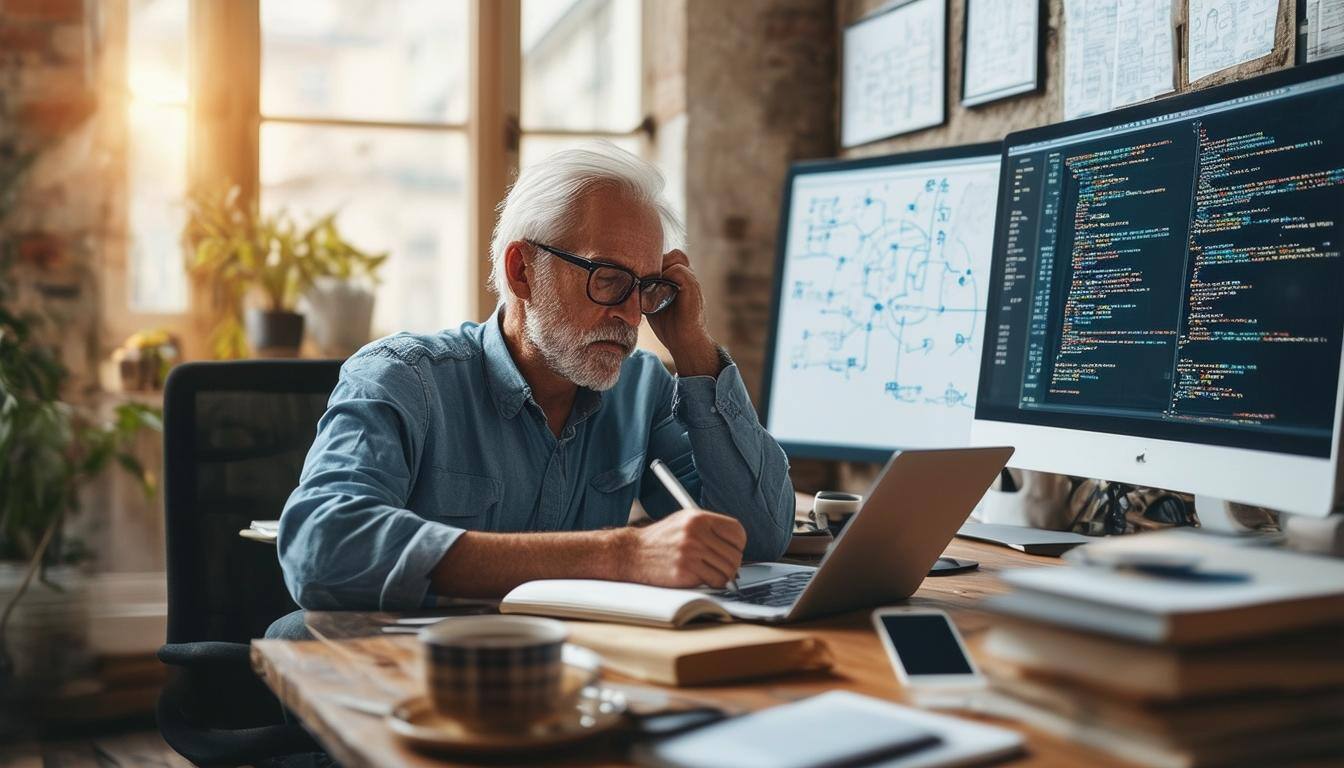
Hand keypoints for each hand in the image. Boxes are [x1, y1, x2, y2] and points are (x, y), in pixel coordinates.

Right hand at [620, 508, 746, 588]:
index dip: (738, 545)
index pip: (737, 531)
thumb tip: (736, 548)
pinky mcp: (685, 570)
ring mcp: (690, 552)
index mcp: (699, 518)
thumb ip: (709, 530)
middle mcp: (696, 533)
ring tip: (711, 573)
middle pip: (735, 554)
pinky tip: (702, 578)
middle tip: (723, 567)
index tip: (733, 551)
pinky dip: (713, 583)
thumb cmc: (660, 540)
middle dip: (732, 565)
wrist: (632, 553)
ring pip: (728, 570)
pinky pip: (715, 581)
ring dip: (723, 576)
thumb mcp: (684, 522)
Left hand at [648, 249, 719, 375]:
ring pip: (675, 257)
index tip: (638, 273)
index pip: (666, 257)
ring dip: (660, 268)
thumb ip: (644, 289)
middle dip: (656, 262)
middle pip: (671, 253)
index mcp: (678, 278)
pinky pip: (678, 270)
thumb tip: (623, 281)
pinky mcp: (692, 287)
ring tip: (648, 285)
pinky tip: (655, 292)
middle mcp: (687, 276)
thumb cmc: (668, 326)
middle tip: (642, 278)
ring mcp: (691, 280)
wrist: (684, 343)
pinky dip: (665, 278)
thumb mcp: (651, 303)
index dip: (652, 261)